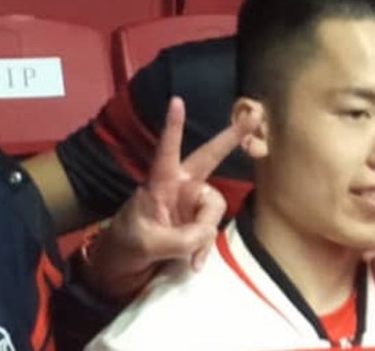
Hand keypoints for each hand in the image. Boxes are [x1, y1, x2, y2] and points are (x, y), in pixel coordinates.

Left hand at [79, 97, 251, 300]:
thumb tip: (208, 234)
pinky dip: (204, 248)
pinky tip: (193, 264)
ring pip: (214, 209)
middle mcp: (180, 188)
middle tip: (254, 117)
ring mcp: (190, 206)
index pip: (168, 151)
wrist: (120, 273)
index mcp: (160, 183)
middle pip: (210, 159)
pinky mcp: (195, 225)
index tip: (176, 101)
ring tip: (188, 258)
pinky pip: (211, 232)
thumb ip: (181, 238)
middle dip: (232, 138)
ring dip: (204, 235)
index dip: (174, 127)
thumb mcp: (148, 244)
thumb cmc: (124, 248)